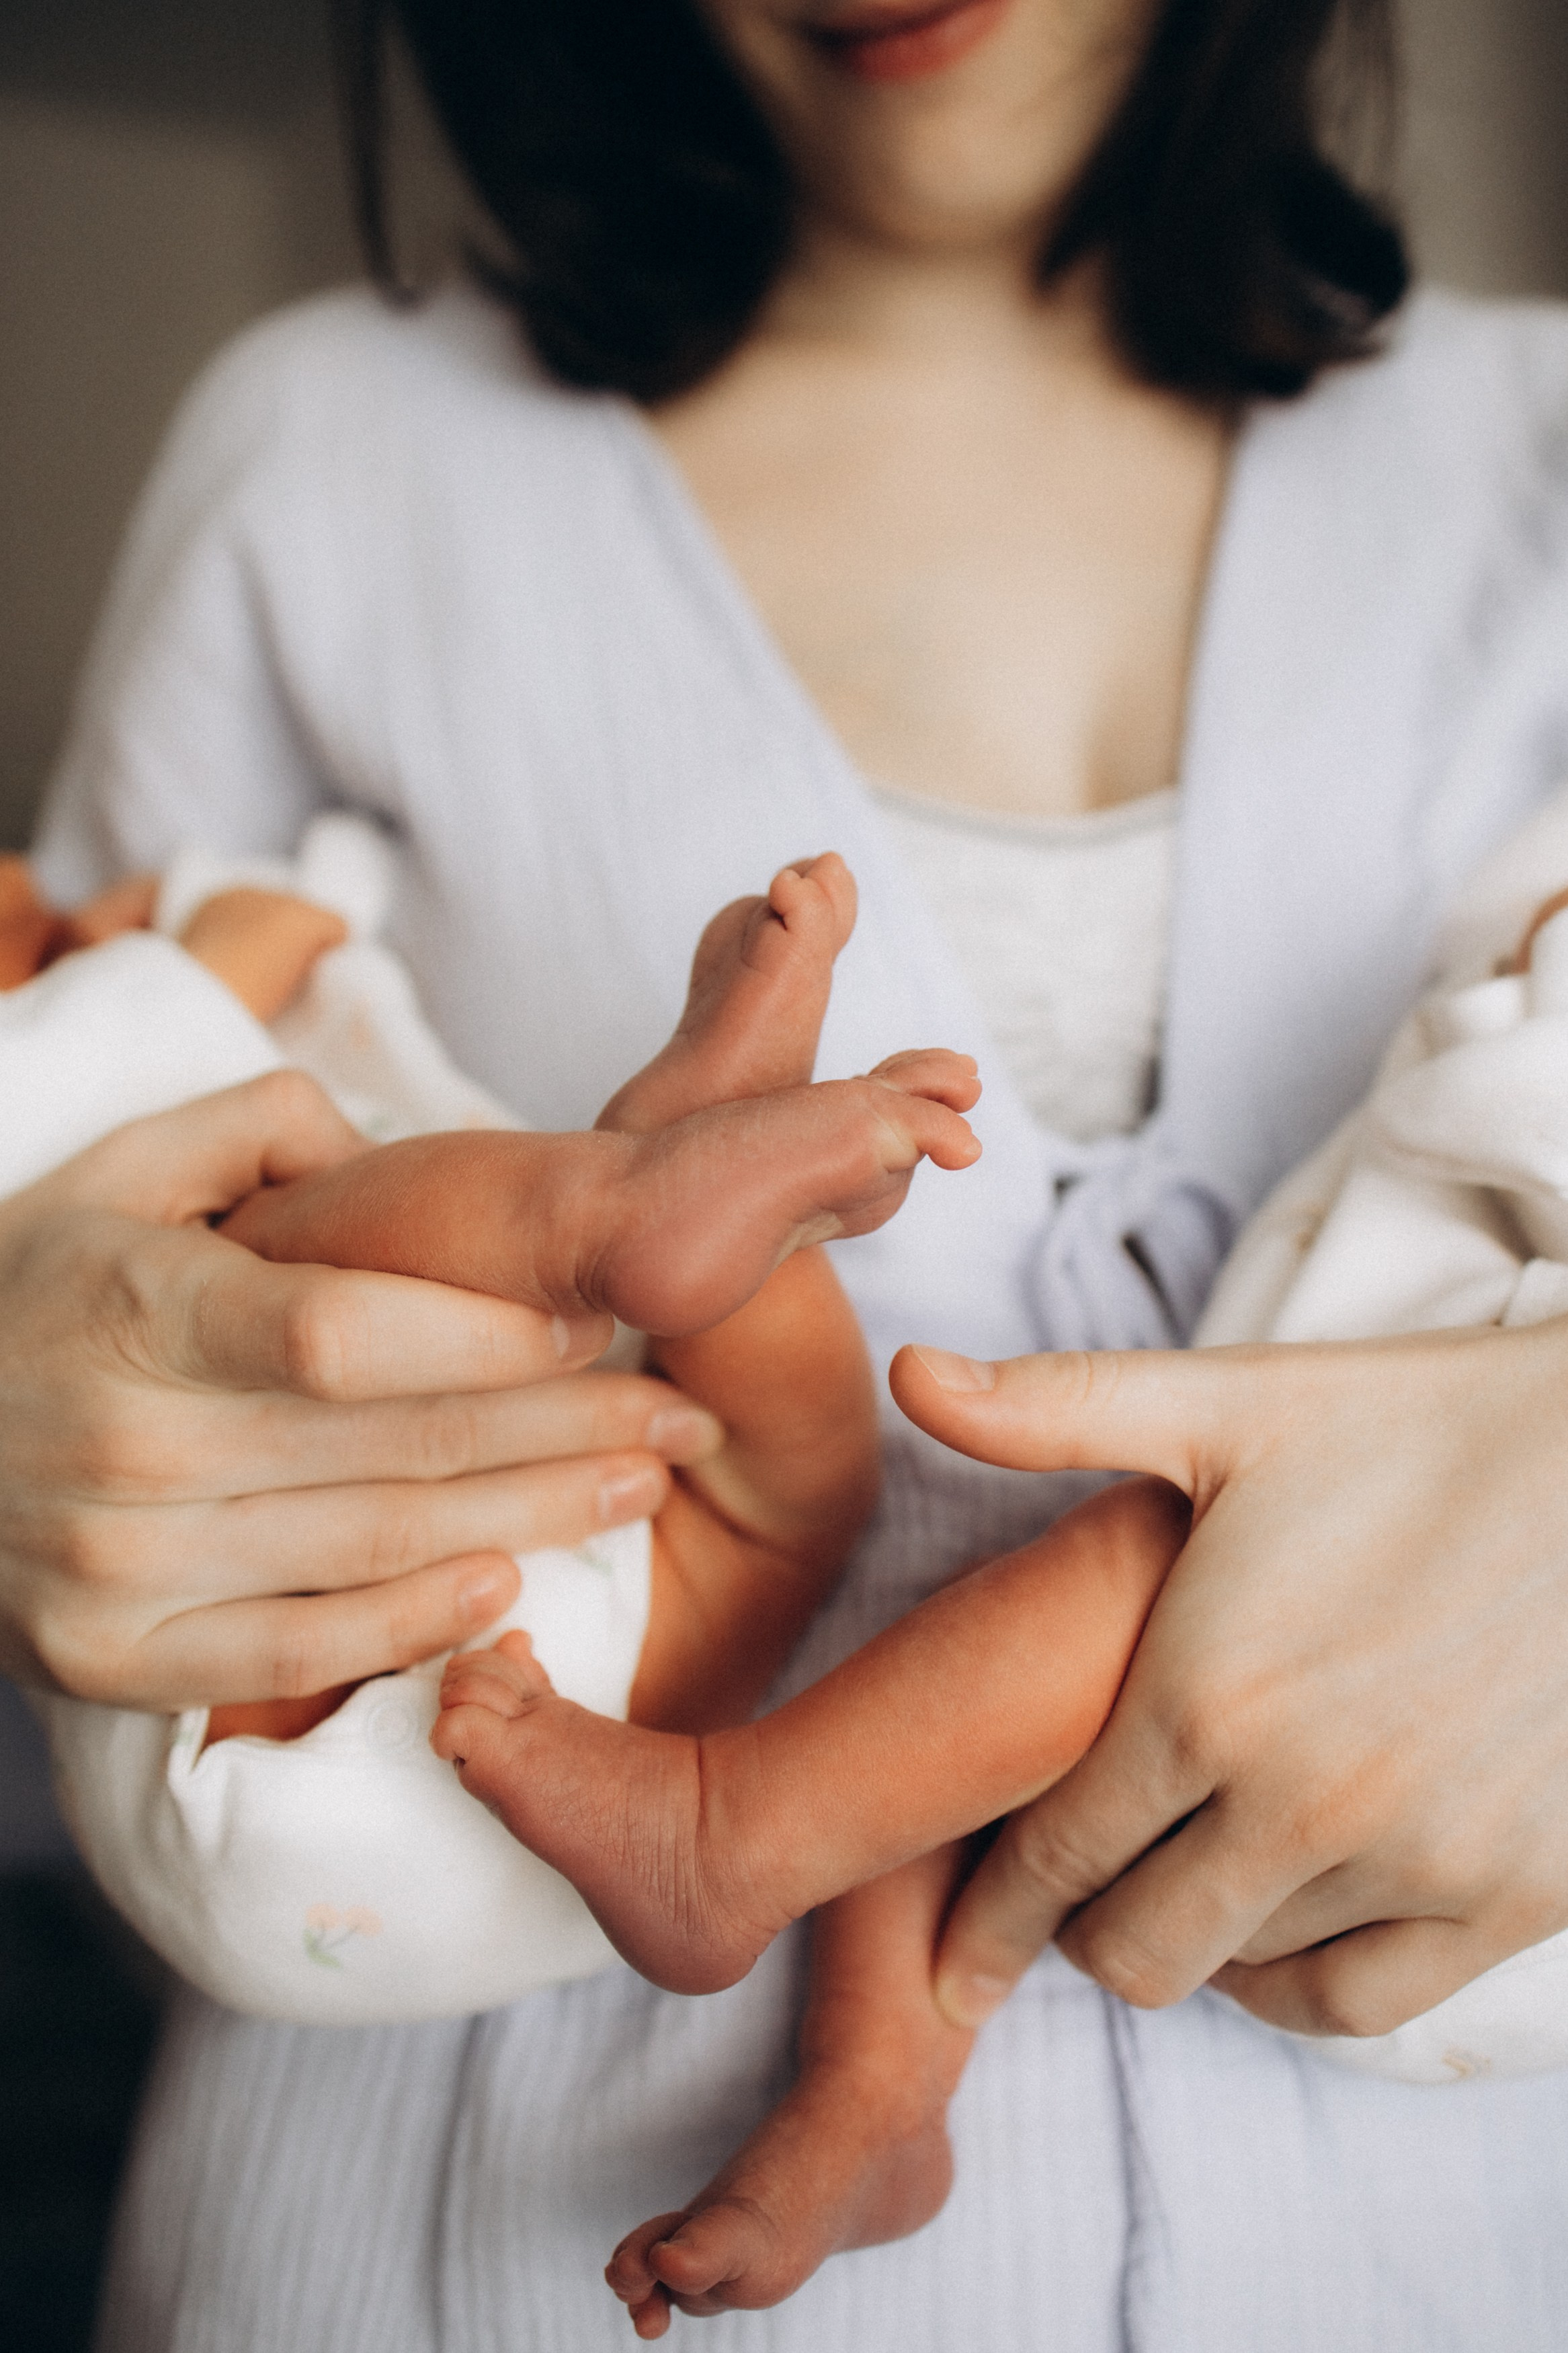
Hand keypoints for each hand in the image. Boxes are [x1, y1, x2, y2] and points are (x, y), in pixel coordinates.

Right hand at [0, 1074, 721, 1708]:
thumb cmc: (34, 1287)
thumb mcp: (117, 1169)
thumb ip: (256, 1128)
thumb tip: (388, 1149)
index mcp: (136, 1306)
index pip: (345, 1334)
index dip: (489, 1340)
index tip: (599, 1327)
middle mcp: (126, 1447)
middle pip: (393, 1449)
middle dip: (566, 1434)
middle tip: (683, 1422)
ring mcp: (111, 1570)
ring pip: (369, 1552)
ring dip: (530, 1523)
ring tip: (641, 1488)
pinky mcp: (106, 1661)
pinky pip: (290, 1654)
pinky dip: (408, 1628)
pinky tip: (509, 1586)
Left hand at [890, 1325, 1567, 2041]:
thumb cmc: (1419, 1423)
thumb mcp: (1228, 1403)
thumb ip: (1054, 1409)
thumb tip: (909, 1374)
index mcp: (1203, 1692)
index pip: (1051, 1858)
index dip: (990, 1916)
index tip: (955, 1956)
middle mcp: (1300, 1799)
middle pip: (1132, 1946)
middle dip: (1079, 1929)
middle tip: (1076, 1888)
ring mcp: (1417, 1858)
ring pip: (1242, 1970)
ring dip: (1191, 1938)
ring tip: (1177, 1879)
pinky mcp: (1519, 1891)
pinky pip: (1363, 2001)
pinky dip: (1297, 1985)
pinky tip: (1274, 1930)